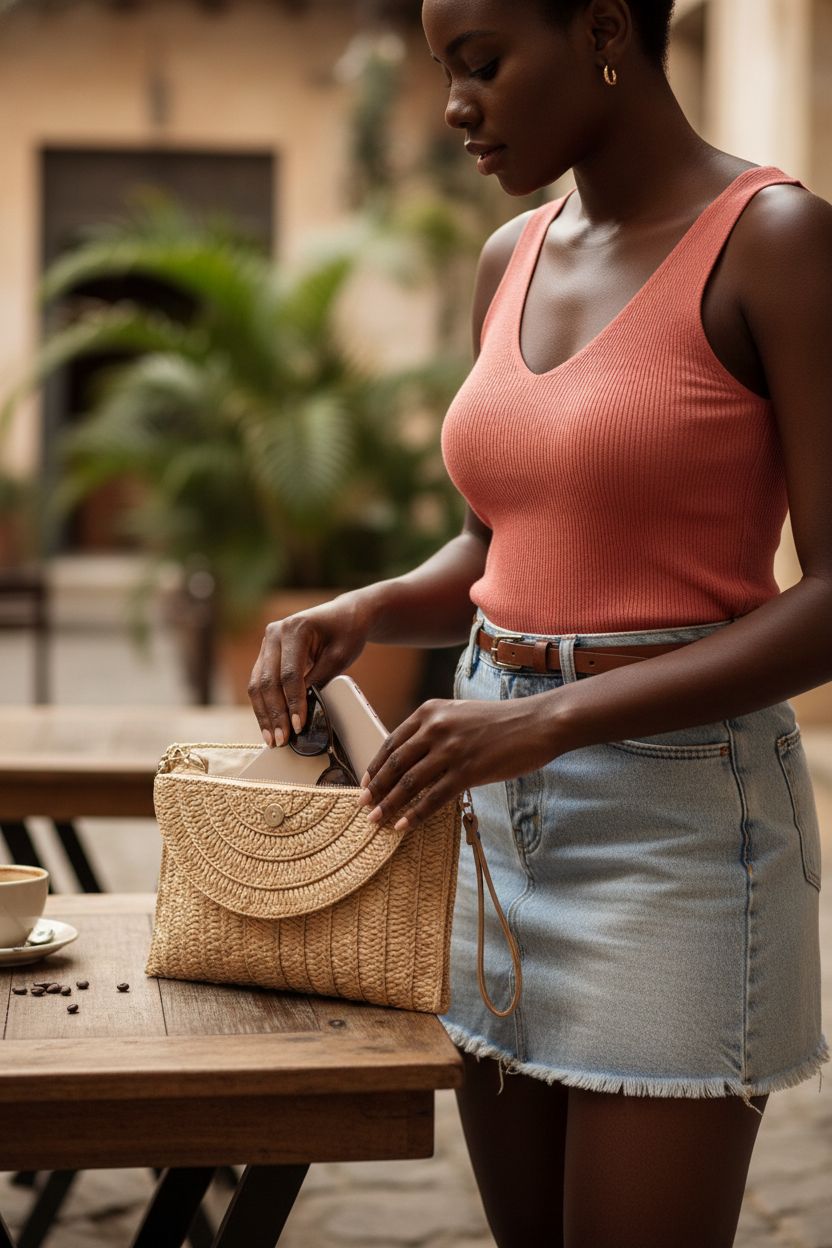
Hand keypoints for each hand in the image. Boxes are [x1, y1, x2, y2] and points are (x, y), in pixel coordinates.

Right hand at [248, 594, 371, 747]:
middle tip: (281, 740)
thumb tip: (305, 709)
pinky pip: (259, 683)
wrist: (344, 615)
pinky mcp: (266, 654)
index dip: (293, 703)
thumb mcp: (341, 656)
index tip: (298, 726)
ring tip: (272, 739)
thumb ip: (320, 679)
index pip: (290, 674)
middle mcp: (274, 633)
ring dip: (264, 714)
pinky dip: (264, 705)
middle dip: (275, 714)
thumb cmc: (347, 632)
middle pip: (267, 681)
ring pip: (257, 684)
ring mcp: (267, 643)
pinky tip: (269, 724)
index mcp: (295, 628)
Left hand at [356, 694, 560, 829]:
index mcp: (430, 712)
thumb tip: (413, 758)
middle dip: (376, 788)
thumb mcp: (459, 715)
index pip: (392, 742)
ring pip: (409, 783)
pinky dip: (415, 815)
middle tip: (363, 806)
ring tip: (376, 820)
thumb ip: (435, 730)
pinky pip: (434, 798)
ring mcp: (451, 750)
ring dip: (389, 804)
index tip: (365, 783)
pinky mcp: (468, 771)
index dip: (375, 766)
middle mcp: (435, 728)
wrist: (536, 723)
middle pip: (396, 764)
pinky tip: (403, 826)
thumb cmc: (501, 722)